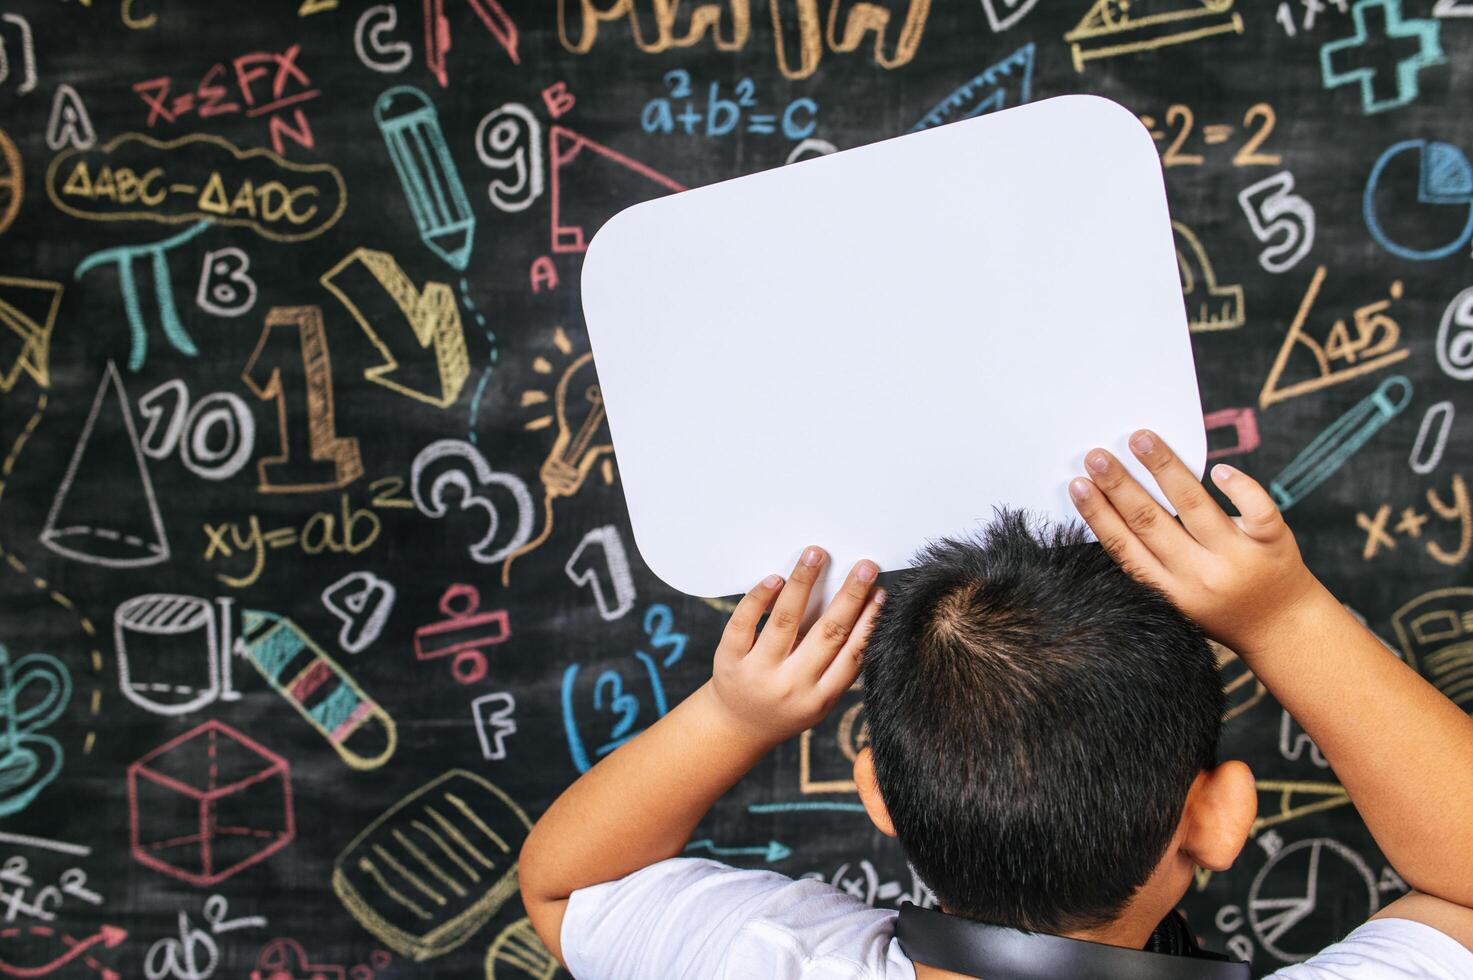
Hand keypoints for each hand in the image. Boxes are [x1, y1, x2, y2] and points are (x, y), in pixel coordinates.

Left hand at [708, 547, 883, 745]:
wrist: (737, 726)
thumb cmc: (786, 704)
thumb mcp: (818, 697)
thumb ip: (836, 663)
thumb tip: (862, 607)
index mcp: (820, 697)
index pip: (853, 655)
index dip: (870, 622)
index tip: (881, 592)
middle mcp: (791, 686)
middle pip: (827, 633)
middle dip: (849, 596)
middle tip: (864, 566)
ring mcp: (759, 673)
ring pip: (785, 620)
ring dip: (804, 582)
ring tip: (816, 555)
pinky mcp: (729, 660)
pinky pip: (744, 623)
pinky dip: (760, 597)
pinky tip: (776, 579)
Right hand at [1068, 429, 1322, 653]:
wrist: (1283, 630)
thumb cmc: (1221, 607)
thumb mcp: (1177, 598)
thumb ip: (1151, 561)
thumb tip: (1116, 503)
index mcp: (1168, 590)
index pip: (1123, 546)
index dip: (1097, 514)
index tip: (1078, 484)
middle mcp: (1200, 575)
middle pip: (1150, 522)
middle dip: (1119, 485)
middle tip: (1096, 456)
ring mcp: (1237, 559)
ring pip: (1194, 505)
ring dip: (1163, 468)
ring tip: (1141, 439)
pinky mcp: (1273, 544)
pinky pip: (1256, 510)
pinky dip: (1238, 487)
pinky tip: (1218, 469)